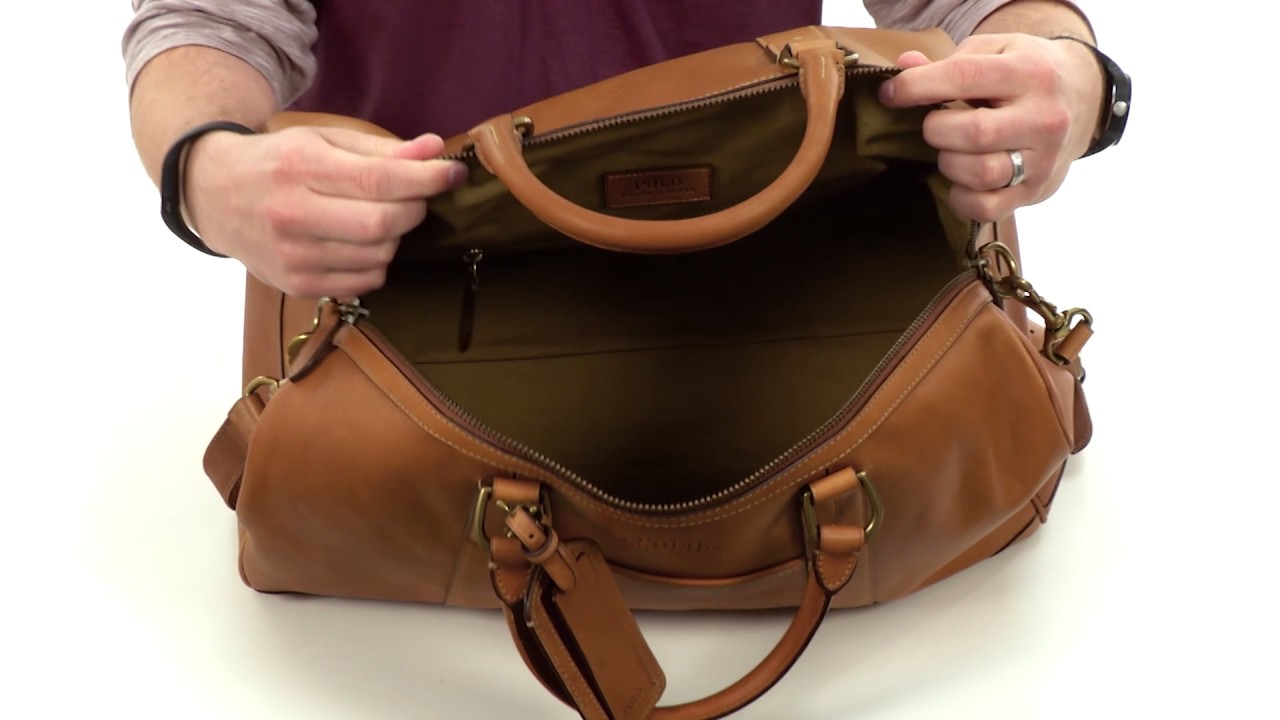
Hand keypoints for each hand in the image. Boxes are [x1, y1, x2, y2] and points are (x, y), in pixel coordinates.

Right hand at [184, 126, 466, 297]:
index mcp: (300, 166)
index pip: (380, 180)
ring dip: (395, 238)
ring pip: (379, 256)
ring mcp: (293, 255)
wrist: (214, 195)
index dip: (426, 179)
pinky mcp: (296, 284)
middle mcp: (293, 214)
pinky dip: (377, 263)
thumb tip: (434, 151)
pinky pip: (365, 282)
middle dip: (414, 210)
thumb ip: (381, 150)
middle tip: (414, 197)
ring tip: (379, 218)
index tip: (452, 173)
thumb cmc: (279, 162)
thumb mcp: (323, 141)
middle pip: (383, 225)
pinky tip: (360, 243)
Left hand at [878, 33, 1103, 221]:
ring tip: (950, 150)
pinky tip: (960, 180)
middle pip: (974, 133)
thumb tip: (903, 69)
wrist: (1081, 98)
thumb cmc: (1023, 73)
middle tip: (934, 125)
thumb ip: (949, 61)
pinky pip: (988, 208)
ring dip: (949, 164)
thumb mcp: (994, 52)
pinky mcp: (1036, 190)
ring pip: (982, 173)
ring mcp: (1044, 158)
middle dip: (936, 131)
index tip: (891, 93)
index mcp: (1029, 72)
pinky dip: (962, 198)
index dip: (917, 86)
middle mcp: (1044, 117)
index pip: (964, 78)